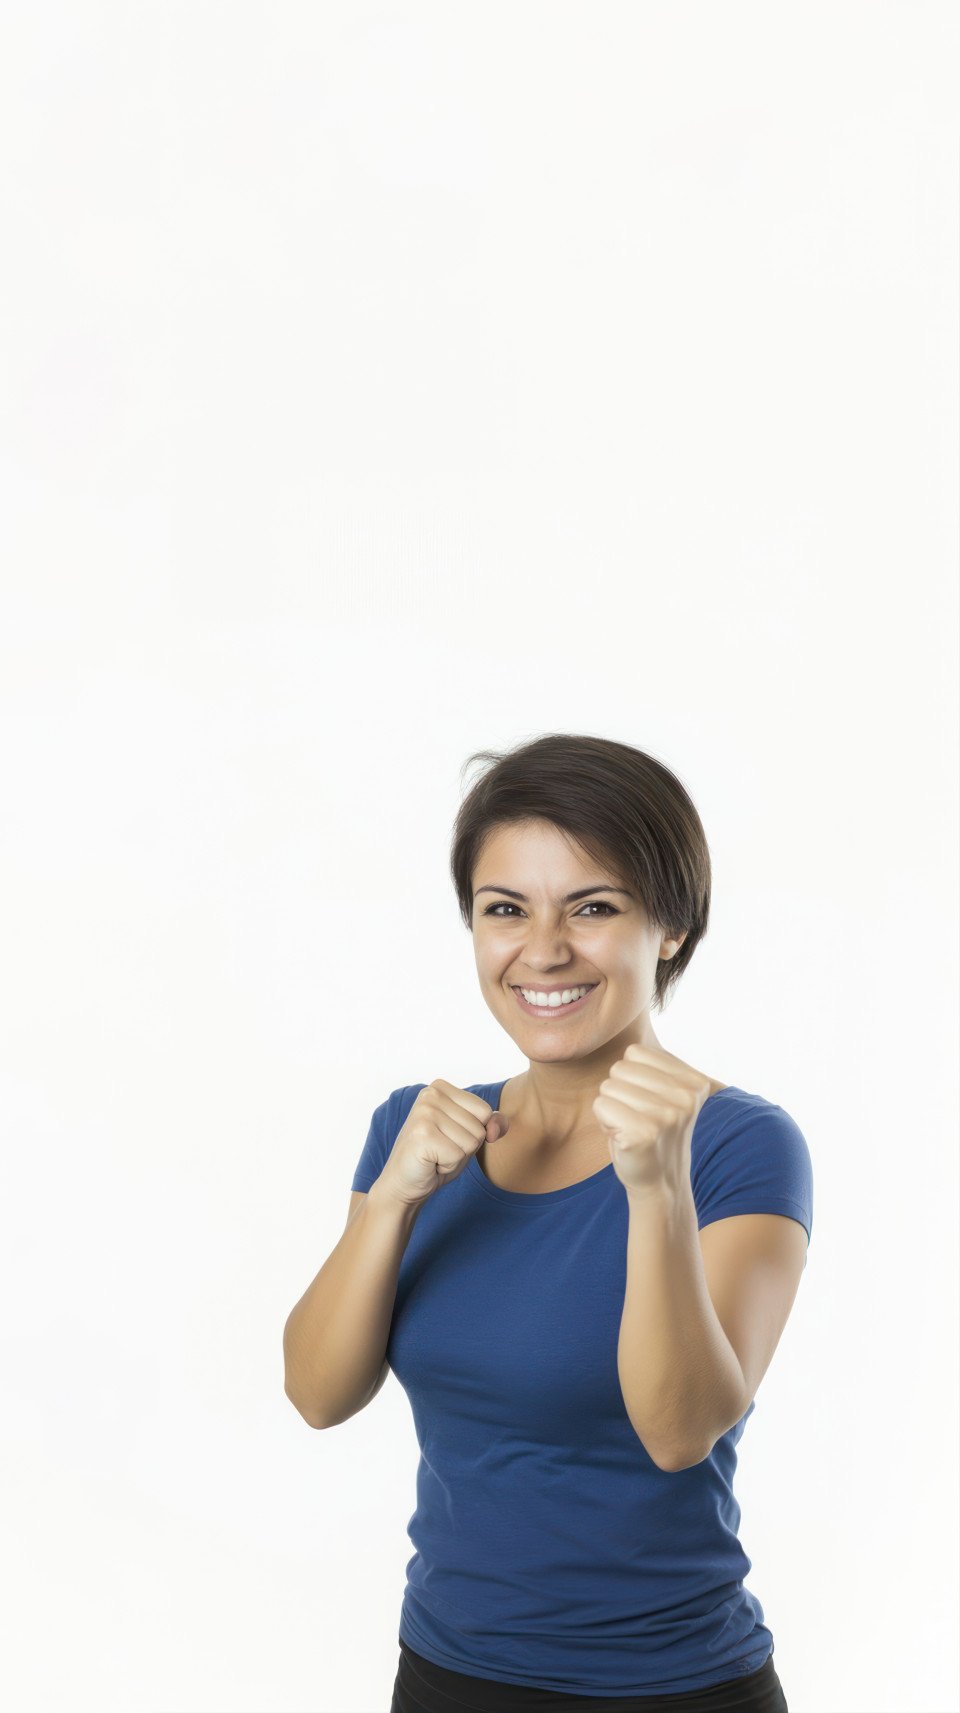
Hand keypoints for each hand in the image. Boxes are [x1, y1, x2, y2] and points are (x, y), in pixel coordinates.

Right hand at [373, 1079, 508, 1207]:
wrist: (403, 1184)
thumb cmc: (436, 1158)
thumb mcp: (468, 1136)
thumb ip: (490, 1124)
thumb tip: (497, 1127)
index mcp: (440, 1088)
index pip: (485, 1111)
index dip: (473, 1133)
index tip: (447, 1137)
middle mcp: (430, 1094)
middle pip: (479, 1126)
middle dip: (464, 1147)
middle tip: (439, 1149)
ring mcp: (425, 1112)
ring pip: (471, 1141)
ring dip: (456, 1157)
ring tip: (434, 1155)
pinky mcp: (422, 1134)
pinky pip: (458, 1155)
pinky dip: (447, 1167)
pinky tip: (429, 1163)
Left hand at [592, 1044, 712, 1196]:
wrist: (660, 1182)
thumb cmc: (653, 1131)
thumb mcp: (666, 1093)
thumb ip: (654, 1065)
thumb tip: (626, 1021)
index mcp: (694, 1081)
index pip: (635, 1052)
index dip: (631, 1076)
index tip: (646, 1102)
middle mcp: (686, 1096)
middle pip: (619, 1068)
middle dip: (619, 1093)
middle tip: (637, 1119)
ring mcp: (667, 1115)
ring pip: (608, 1086)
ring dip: (611, 1109)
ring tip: (631, 1128)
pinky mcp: (645, 1132)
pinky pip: (601, 1105)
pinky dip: (604, 1123)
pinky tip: (625, 1139)